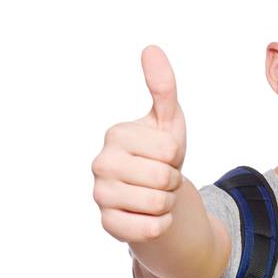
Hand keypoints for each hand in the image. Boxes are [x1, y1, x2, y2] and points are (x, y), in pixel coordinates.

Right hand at [92, 45, 188, 242]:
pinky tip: (147, 216)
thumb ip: (162, 86)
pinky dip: (159, 224)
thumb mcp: (167, 121)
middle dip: (172, 181)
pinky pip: (150, 228)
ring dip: (167, 203)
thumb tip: (151, 48)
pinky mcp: (107, 225)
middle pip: (164, 178)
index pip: (169, 151)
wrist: (153, 196)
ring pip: (157, 204)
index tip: (164, 156)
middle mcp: (100, 164)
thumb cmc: (159, 154)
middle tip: (160, 177)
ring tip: (155, 195)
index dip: (177, 156)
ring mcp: (100, 196)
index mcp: (115, 135)